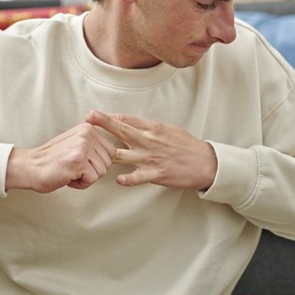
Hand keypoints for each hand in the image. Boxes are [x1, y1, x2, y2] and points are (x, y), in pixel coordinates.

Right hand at [5, 121, 117, 192]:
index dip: (97, 163)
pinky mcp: (78, 161)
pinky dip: (80, 184)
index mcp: (87, 129)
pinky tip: (67, 177)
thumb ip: (92, 143)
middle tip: (74, 168)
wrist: (30, 167)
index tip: (80, 161)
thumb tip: (112, 154)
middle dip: (93, 171)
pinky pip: (91, 180)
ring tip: (70, 171)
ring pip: (101, 172)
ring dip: (86, 178)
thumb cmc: (51, 159)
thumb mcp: (74, 142)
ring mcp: (82, 147)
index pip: (111, 151)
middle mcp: (86, 135)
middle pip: (108, 163)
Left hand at [86, 110, 217, 190]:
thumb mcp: (169, 129)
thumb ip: (149, 127)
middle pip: (123, 131)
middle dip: (105, 123)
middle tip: (89, 117)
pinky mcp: (157, 174)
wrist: (206, 163)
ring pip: (125, 155)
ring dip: (108, 153)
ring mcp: (152, 158)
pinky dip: (128, 179)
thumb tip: (131, 123)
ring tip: (93, 152)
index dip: (110, 117)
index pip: (127, 120)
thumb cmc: (187, 146)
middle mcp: (150, 141)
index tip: (94, 114)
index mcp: (153, 128)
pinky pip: (139, 177)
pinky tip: (118, 180)